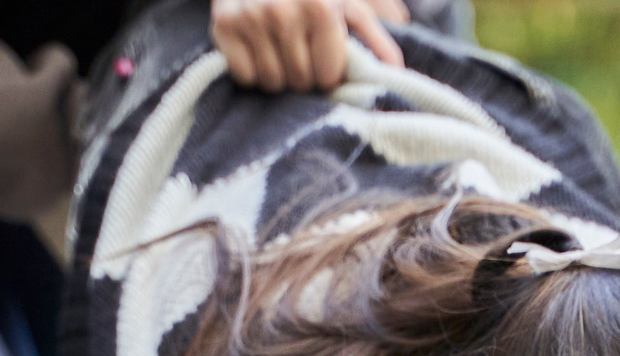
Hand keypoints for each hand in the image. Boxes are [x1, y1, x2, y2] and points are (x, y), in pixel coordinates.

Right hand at [212, 0, 407, 91]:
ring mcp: (250, 18)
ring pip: (271, 83)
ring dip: (279, 74)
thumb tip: (396, 71)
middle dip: (304, 74)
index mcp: (321, 7)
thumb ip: (375, 32)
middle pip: (300, 83)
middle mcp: (283, 12)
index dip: (328, 71)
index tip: (325, 58)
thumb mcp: (350, 0)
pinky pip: (244, 76)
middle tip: (301, 52)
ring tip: (280, 48)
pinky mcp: (223, 25)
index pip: (327, 76)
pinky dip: (250, 69)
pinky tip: (257, 46)